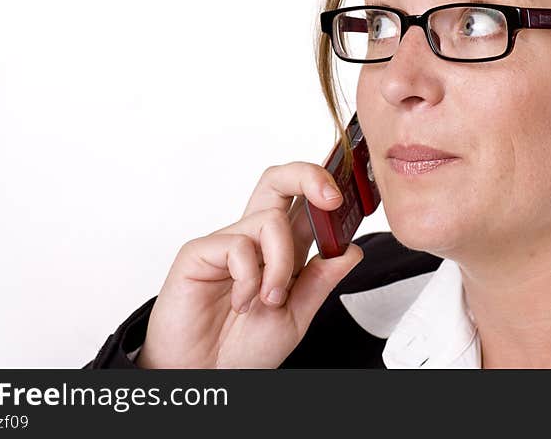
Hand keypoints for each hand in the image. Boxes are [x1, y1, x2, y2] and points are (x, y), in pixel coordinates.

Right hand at [135, 161, 364, 367]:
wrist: (204, 375)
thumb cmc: (242, 349)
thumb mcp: (296, 316)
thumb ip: (320, 281)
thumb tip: (350, 250)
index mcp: (281, 251)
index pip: (303, 204)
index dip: (326, 192)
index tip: (351, 202)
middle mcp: (255, 240)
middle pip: (279, 182)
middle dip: (308, 176)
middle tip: (331, 199)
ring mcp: (227, 242)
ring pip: (270, 219)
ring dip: (280, 263)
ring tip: (268, 300)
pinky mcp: (200, 251)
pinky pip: (238, 245)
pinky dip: (249, 279)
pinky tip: (240, 302)